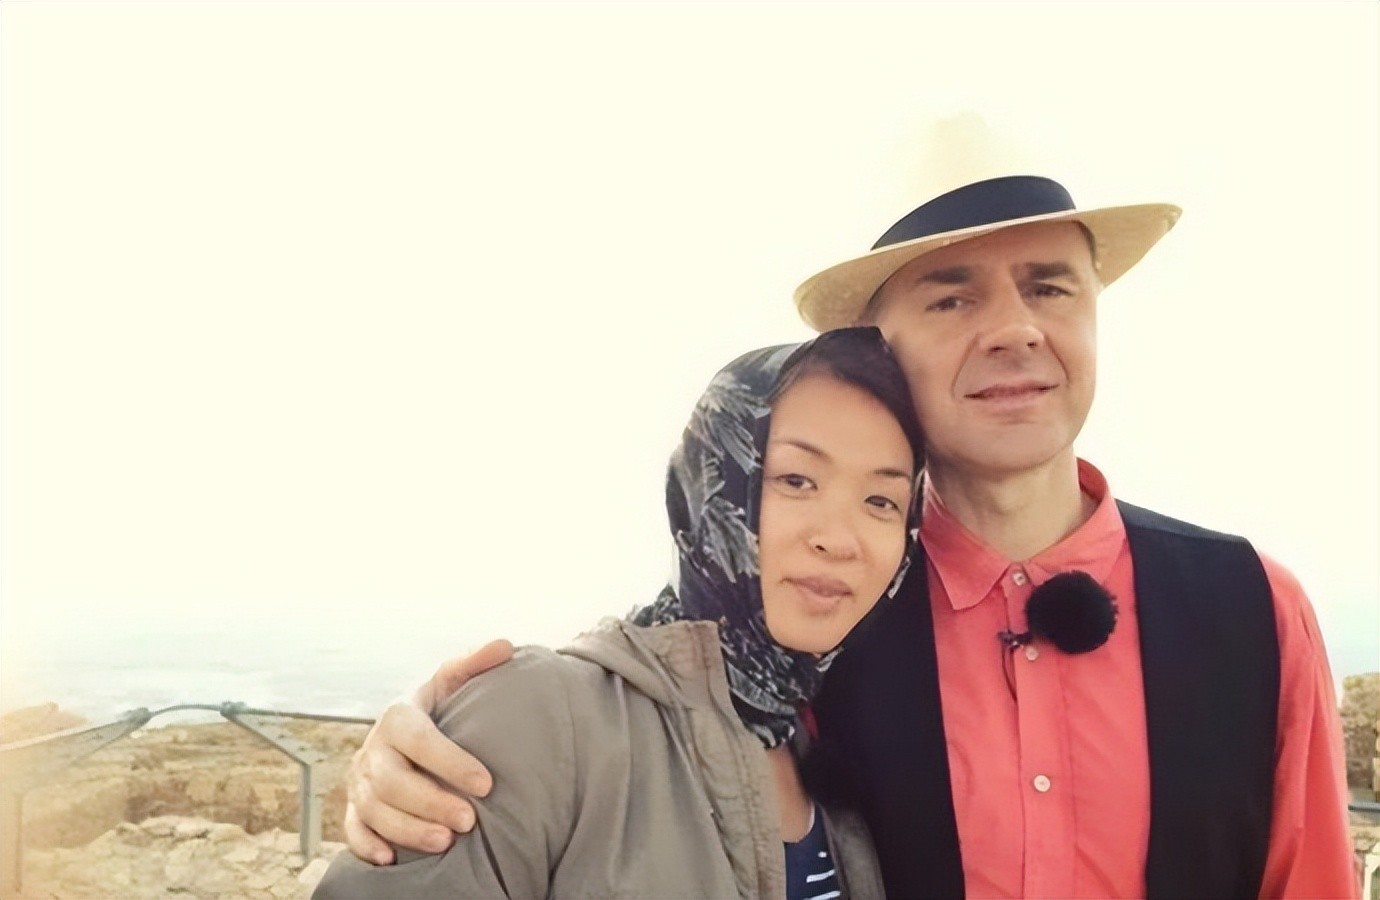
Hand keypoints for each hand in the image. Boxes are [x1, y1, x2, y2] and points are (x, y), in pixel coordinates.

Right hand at [343, 639, 514, 864]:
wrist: (406, 729)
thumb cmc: (438, 707)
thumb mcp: (453, 681)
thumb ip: (475, 663)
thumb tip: (505, 645)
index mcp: (398, 716)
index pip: (420, 740)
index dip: (451, 763)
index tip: (487, 784)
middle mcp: (374, 749)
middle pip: (391, 781)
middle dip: (430, 803)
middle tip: (469, 821)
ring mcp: (360, 780)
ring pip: (374, 809)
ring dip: (407, 829)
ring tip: (446, 842)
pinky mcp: (354, 806)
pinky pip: (352, 829)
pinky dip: (367, 846)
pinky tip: (391, 860)